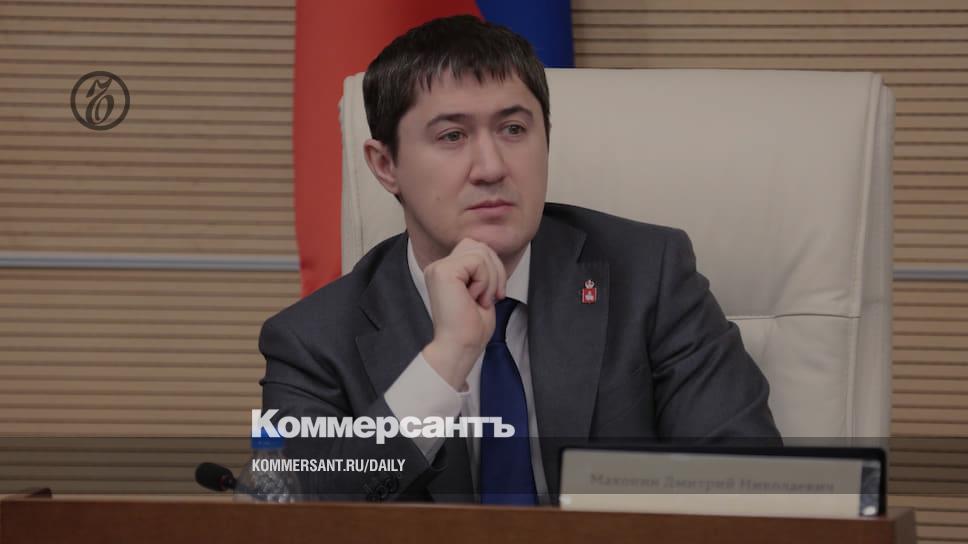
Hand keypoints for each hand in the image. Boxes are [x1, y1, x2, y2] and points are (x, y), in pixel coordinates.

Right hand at [421, 238, 506, 389]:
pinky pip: (477, 261)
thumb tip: (492, 252)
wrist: (460, 347)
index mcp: (445, 270)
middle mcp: (438, 266)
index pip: (475, 248)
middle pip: (479, 246)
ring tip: (481, 299)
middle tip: (491, 297)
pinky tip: (475, 298)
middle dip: (495, 270)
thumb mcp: (482, 290)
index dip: (493, 268)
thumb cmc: (471, 328)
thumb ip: (482, 269)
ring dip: (491, 278)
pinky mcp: (443, 271)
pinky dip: (485, 281)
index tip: (494, 295)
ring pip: (480, 252)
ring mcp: (438, 267)